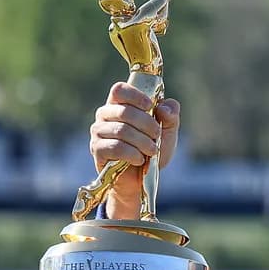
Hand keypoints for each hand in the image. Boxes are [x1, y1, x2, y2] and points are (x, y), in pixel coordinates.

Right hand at [90, 82, 179, 215]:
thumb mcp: (167, 132)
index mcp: (120, 105)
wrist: (141, 179)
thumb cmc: (151, 150)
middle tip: (157, 135)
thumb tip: (164, 107)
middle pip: (124, 111)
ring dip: (143, 142)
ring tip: (152, 151)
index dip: (135, 96)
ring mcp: (98, 132)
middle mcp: (105, 115)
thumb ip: (171, 116)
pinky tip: (140, 160)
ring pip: (122, 130)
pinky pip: (116, 147)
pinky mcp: (97, 150)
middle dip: (147, 124)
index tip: (150, 106)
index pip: (119, 90)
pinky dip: (133, 154)